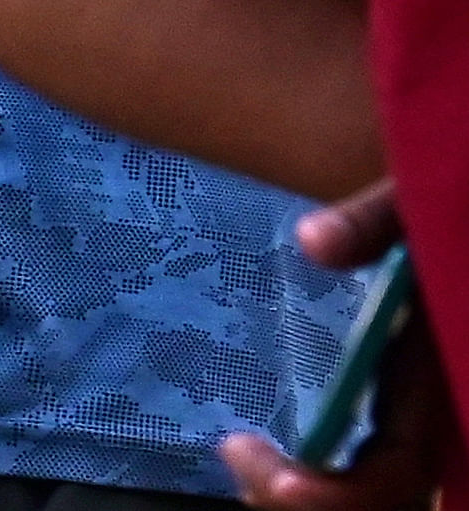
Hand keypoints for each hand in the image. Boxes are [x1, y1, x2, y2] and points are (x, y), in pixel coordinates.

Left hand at [219, 182, 441, 510]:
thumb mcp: (414, 206)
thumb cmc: (443, 212)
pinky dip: (320, 487)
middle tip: (239, 455)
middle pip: (383, 504)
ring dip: (309, 500)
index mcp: (439, 384)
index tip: (253, 460)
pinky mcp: (405, 417)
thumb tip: (311, 241)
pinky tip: (272, 456)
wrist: (460, 217)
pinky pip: (371, 478)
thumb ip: (373, 221)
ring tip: (245, 459)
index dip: (331, 496)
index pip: (395, 477)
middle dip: (306, 504)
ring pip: (377, 500)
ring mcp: (422, 422)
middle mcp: (437, 418)